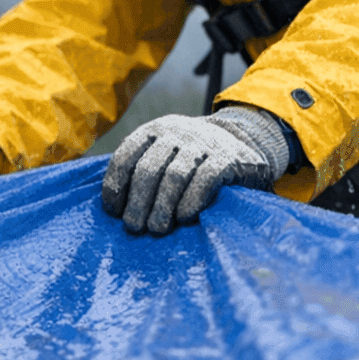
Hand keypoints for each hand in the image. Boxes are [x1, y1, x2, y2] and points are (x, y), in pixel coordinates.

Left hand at [101, 107, 291, 234]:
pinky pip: (206, 179)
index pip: (126, 155)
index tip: (114, 211)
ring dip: (162, 206)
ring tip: (157, 229)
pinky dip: (192, 199)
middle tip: (134, 227)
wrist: (244, 144)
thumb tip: (114, 207)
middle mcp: (178, 132)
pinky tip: (185, 217)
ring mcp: (204, 143)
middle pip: (149, 169)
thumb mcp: (166, 154)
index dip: (116, 185)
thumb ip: (142, 170)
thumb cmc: (193, 161)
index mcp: (156, 130)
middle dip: (138, 202)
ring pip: (175, 175)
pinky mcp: (228, 158)